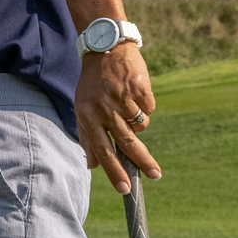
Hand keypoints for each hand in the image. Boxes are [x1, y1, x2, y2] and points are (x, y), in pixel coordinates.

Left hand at [77, 45, 159, 192]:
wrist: (105, 48)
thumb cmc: (92, 83)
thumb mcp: (82, 108)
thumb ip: (88, 137)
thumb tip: (92, 166)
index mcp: (89, 117)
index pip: (102, 150)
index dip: (114, 172)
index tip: (125, 189)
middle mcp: (105, 109)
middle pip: (127, 143)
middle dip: (142, 162)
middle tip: (155, 176)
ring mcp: (123, 98)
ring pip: (141, 125)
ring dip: (139, 122)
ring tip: (129, 106)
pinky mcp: (140, 88)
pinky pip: (150, 108)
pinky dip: (146, 106)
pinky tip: (135, 93)